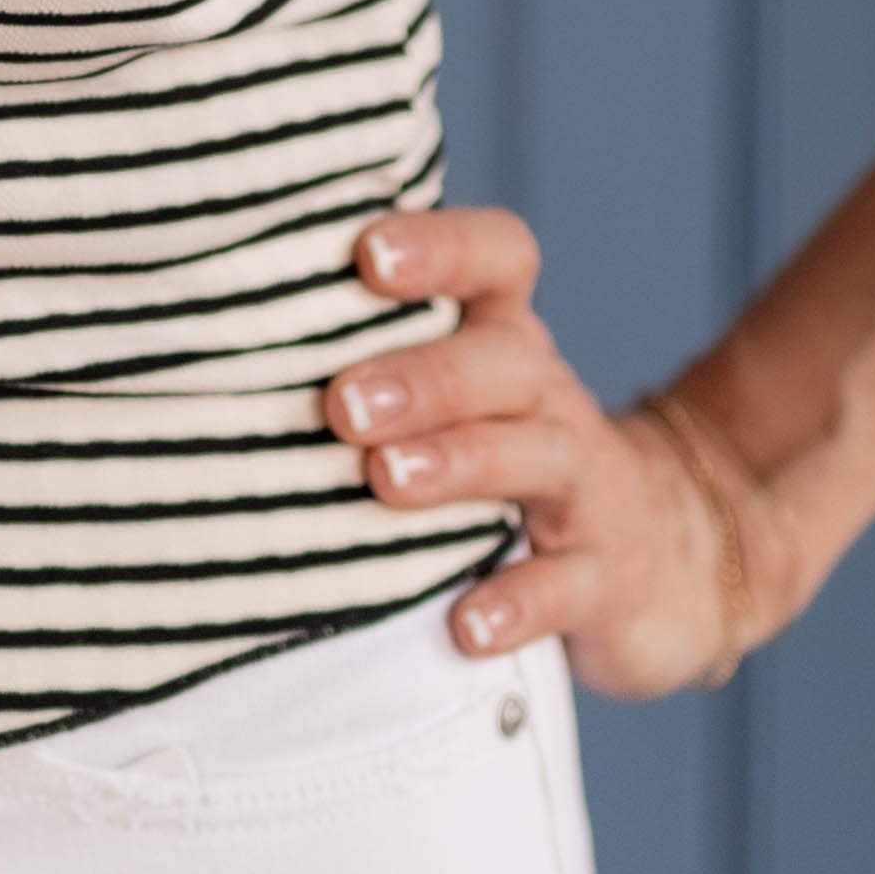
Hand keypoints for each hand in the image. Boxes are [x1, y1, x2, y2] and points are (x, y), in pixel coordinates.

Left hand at [322, 206, 790, 697]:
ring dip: (460, 464)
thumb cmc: (507, 458)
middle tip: (343, 403)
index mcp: (504, 340)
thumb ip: (369, 356)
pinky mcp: (605, 580)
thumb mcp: (462, 395)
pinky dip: (520, 605)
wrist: (663, 559)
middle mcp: (546, 400)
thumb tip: (211, 327)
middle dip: (424, 377)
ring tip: (385, 481)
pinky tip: (466, 625)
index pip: (495, 259)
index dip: (440, 247)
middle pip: (504, 362)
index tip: (365, 254)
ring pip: (536, 458)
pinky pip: (568, 588)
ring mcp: (585, 489)